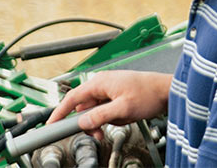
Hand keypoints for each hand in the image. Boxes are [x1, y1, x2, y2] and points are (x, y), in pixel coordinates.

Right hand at [47, 70, 171, 140]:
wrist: (166, 91)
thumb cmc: (148, 94)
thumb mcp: (123, 109)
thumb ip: (100, 116)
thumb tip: (82, 122)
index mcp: (100, 82)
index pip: (72, 98)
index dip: (60, 112)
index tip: (51, 125)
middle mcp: (102, 84)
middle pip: (83, 107)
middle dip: (89, 122)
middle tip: (97, 133)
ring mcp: (109, 90)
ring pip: (95, 110)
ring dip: (102, 121)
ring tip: (117, 122)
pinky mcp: (117, 96)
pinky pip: (106, 110)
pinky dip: (111, 118)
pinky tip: (123, 118)